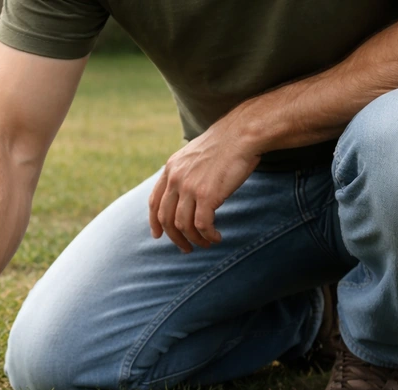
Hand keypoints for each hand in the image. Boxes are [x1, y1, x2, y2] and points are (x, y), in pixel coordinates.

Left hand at [149, 120, 261, 252]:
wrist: (243, 134)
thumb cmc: (226, 144)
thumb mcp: (194, 154)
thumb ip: (185, 172)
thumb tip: (185, 193)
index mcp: (171, 168)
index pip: (155, 202)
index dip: (155, 222)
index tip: (158, 235)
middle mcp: (176, 178)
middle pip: (166, 218)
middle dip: (175, 238)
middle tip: (186, 248)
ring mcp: (189, 187)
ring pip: (183, 225)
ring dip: (194, 240)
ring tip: (206, 244)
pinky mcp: (206, 195)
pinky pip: (202, 225)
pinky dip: (208, 236)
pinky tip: (216, 237)